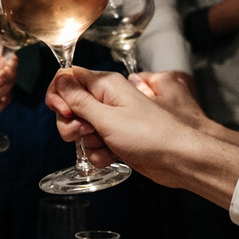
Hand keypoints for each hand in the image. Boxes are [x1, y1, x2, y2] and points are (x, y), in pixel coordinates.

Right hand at [45, 66, 197, 186]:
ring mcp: (113, 121)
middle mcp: (109, 100)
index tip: (63, 111)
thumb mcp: (107, 117)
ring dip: (87, 143)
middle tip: (82, 132)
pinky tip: (111, 157)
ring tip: (105, 146)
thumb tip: (60, 81)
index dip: (59, 95)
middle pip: (72, 107)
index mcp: (106, 86)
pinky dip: (99, 154)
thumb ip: (79, 100)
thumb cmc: (150, 135)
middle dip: (71, 124)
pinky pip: (95, 146)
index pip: (69, 79)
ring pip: (82, 130)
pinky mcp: (118, 139)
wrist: (178, 159)